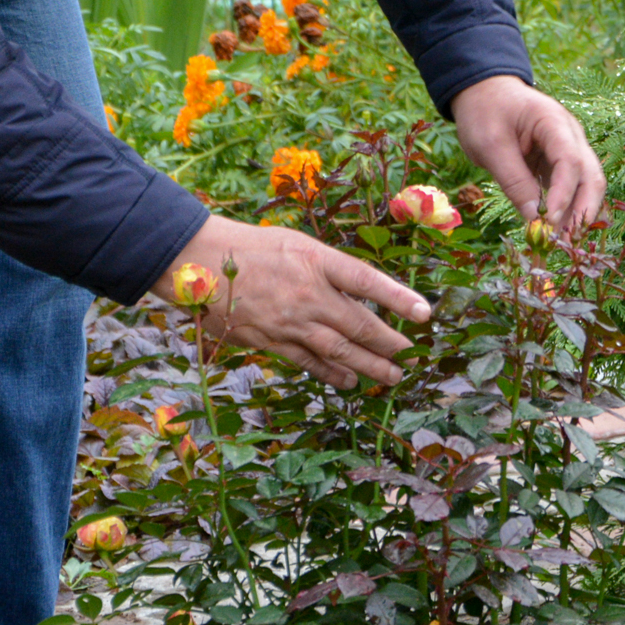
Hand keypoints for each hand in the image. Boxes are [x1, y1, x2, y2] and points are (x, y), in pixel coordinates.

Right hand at [154, 215, 431, 389]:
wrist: (198, 261)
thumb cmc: (251, 247)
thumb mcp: (297, 244)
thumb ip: (330, 269)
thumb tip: (363, 293)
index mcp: (316, 260)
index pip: (367, 281)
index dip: (399, 298)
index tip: (425, 314)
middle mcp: (307, 293)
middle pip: (358, 323)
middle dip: (389, 343)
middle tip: (410, 355)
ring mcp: (289, 321)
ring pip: (338, 349)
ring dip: (369, 365)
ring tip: (392, 376)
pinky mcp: (269, 340)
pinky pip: (308, 361)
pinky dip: (332, 373)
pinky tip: (349, 380)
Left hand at [449, 74, 605, 230]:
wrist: (483, 92)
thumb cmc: (484, 112)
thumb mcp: (490, 146)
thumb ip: (513, 180)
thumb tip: (535, 218)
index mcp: (553, 122)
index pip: (570, 161)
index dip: (564, 193)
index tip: (550, 220)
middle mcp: (570, 135)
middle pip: (591, 175)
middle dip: (583, 209)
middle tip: (567, 241)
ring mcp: (569, 148)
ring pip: (587, 184)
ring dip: (577, 213)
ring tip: (561, 241)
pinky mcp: (559, 162)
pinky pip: (571, 187)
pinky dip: (567, 208)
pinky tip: (556, 229)